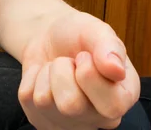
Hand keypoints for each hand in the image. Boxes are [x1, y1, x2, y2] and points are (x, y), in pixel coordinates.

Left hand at [18, 11, 139, 129]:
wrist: (52, 36)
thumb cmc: (79, 34)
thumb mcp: (97, 30)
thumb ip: (109, 47)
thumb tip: (115, 70)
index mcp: (124, 96)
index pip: (111, 106)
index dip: (90, 74)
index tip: (85, 56)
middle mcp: (100, 117)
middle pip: (71, 105)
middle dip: (62, 69)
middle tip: (70, 60)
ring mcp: (70, 123)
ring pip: (45, 101)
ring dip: (47, 72)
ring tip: (58, 67)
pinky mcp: (42, 120)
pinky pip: (27, 99)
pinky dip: (31, 77)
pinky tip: (45, 76)